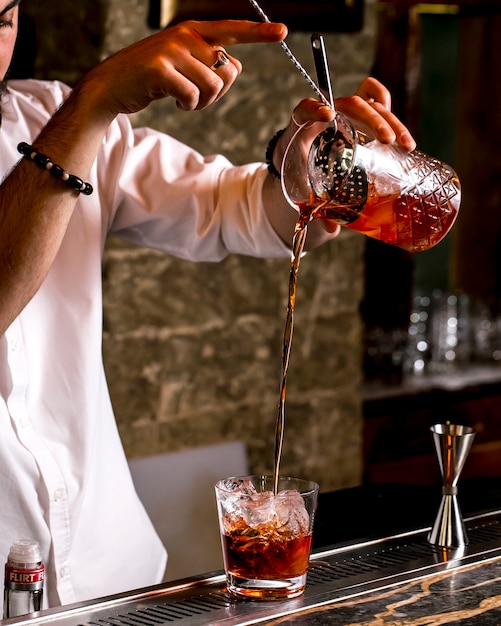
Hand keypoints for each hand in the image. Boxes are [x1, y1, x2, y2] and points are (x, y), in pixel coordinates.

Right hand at [80, 20, 286, 118]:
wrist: (112, 85)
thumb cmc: (151, 78)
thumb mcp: (182, 64)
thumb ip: (208, 61)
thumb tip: (235, 67)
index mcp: (193, 31)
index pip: (232, 30)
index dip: (258, 32)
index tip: (281, 32)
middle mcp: (185, 36)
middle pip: (228, 70)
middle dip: (218, 92)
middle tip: (198, 96)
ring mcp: (172, 50)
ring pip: (213, 86)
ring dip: (203, 103)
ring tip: (184, 99)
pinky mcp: (160, 69)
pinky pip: (193, 96)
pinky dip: (188, 106)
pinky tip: (175, 102)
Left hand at [266, 77, 415, 239]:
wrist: (299, 154)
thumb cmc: (298, 168)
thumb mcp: (301, 184)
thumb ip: (313, 205)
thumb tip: (332, 229)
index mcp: (303, 127)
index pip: (306, 109)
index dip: (315, 109)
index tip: (328, 116)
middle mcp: (326, 113)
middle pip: (349, 104)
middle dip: (372, 119)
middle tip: (388, 140)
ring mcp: (343, 111)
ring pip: (368, 103)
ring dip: (390, 120)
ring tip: (406, 144)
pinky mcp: (357, 112)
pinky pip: (372, 95)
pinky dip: (386, 102)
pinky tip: (399, 128)